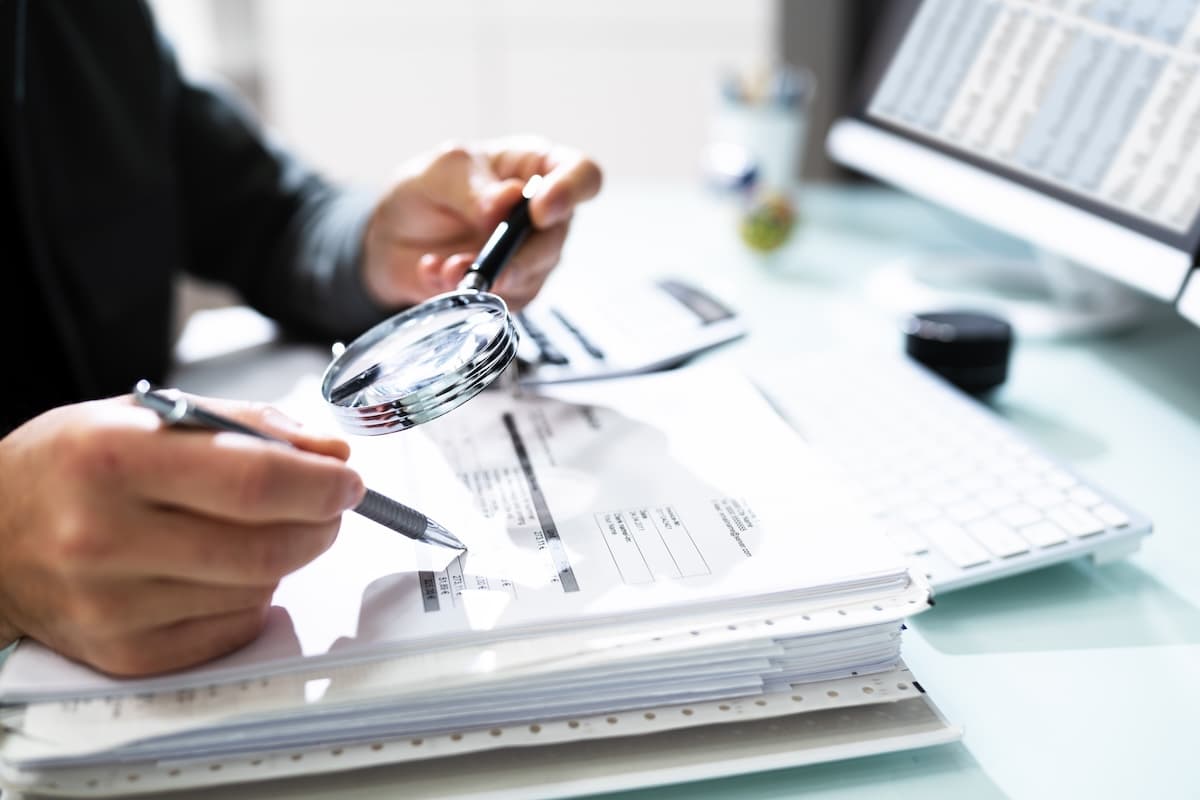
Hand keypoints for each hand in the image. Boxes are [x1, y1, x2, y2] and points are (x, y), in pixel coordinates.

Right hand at [0, 394, 363, 675]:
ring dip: (285, 557)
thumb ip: (249, 425)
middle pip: (267, 544)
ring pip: (258, 588)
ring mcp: (113, 605)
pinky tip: (222, 569)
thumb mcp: (148, 414)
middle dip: (320, 523)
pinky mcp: (125, 653)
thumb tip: (330, 456)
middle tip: (327, 505)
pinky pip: (232, 628)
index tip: (348, 480)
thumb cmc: (70, 466)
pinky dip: (251, 596)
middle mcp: (106, 537)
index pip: (255, 480)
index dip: (321, 483)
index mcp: (114, 458)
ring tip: (258, 529)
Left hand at [362, 136, 602, 311]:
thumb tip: (505, 204)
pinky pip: (504, 301)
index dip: (571, 192)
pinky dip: (468, 292)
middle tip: (490, 263)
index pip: (583, 175)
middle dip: (521, 254)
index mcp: (538, 168)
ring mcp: (530, 256)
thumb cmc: (428, 190)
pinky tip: (437, 274)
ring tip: (449, 268)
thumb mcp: (442, 171)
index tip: (540, 211)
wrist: (393, 236)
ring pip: (533, 275)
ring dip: (491, 277)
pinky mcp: (511, 290)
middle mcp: (543, 215)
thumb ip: (473, 187)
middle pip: (558, 237)